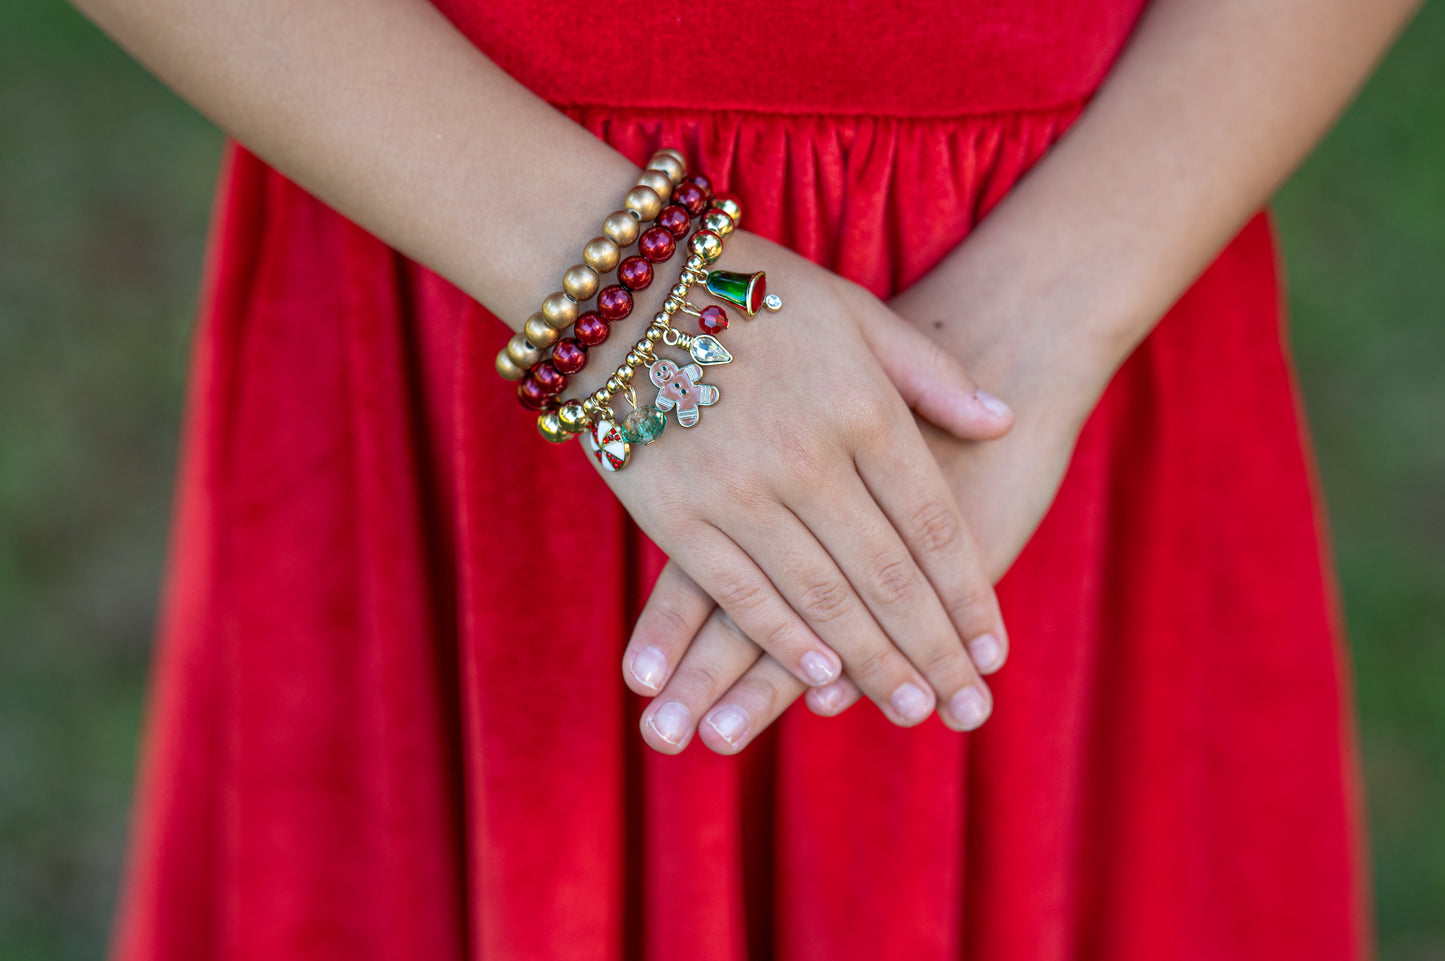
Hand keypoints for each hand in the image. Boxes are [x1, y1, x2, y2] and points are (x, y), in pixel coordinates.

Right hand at [592, 233, 1013, 752]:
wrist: (622, 284)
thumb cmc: (749, 289)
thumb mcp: (854, 313)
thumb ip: (929, 373)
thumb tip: (1002, 420)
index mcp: (863, 407)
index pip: (932, 524)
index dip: (968, 595)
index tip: (993, 650)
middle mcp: (810, 457)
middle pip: (889, 576)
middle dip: (935, 651)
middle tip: (968, 710)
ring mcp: (739, 490)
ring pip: (823, 597)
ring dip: (873, 664)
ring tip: (912, 710)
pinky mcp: (674, 513)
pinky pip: (741, 593)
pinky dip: (786, 642)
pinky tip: (820, 683)